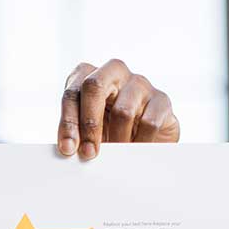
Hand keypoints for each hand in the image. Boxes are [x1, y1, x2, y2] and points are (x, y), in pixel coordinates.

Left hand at [57, 59, 179, 159]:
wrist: (145, 138)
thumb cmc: (109, 130)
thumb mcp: (88, 129)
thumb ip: (76, 133)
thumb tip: (68, 149)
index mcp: (88, 75)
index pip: (72, 93)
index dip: (68, 122)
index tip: (68, 149)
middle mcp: (113, 72)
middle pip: (95, 86)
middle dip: (89, 123)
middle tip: (89, 153)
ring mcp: (139, 83)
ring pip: (122, 110)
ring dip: (116, 139)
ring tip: (115, 157)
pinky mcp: (161, 100)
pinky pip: (148, 123)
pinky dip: (139, 142)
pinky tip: (135, 152)